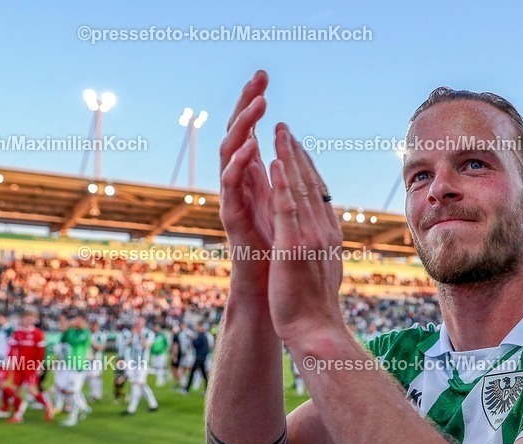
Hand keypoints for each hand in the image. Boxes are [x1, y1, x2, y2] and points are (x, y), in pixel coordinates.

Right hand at [219, 70, 273, 253]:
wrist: (267, 288)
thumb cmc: (278, 250)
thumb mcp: (286, 205)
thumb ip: (285, 179)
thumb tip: (291, 153)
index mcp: (253, 177)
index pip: (250, 129)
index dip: (253, 103)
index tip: (263, 76)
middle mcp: (239, 183)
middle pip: (237, 133)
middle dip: (245, 104)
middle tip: (257, 78)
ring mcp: (233, 198)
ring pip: (230, 153)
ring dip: (244, 127)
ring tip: (258, 104)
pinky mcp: (231, 218)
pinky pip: (231, 186)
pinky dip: (239, 164)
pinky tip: (251, 146)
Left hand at [267, 124, 345, 346]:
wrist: (316, 329)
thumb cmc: (315, 306)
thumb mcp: (322, 269)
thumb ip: (321, 249)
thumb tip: (322, 238)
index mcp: (328, 235)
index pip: (319, 195)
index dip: (307, 168)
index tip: (296, 148)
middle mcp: (323, 231)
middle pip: (312, 184)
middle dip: (297, 154)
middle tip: (285, 129)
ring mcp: (310, 237)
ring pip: (302, 188)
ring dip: (290, 157)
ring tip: (280, 132)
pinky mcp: (294, 245)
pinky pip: (288, 207)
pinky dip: (283, 182)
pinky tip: (275, 163)